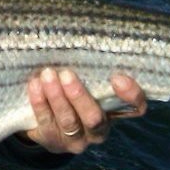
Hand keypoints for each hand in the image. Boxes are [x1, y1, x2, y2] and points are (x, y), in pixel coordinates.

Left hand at [22, 68, 145, 153]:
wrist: (45, 119)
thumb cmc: (71, 89)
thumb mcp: (86, 78)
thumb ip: (91, 64)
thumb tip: (83, 28)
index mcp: (114, 112)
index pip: (135, 108)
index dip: (131, 95)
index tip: (118, 77)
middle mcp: (99, 129)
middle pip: (95, 118)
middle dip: (80, 96)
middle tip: (67, 74)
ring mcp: (76, 139)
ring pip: (68, 121)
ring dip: (57, 97)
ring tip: (47, 75)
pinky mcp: (53, 141)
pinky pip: (46, 123)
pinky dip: (40, 103)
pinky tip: (34, 85)